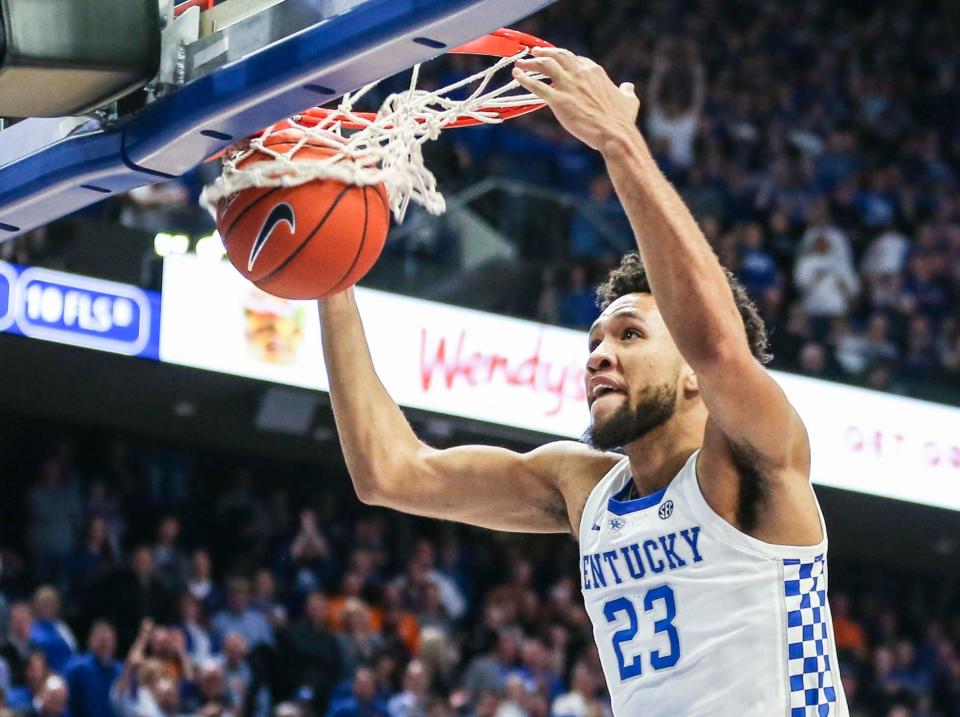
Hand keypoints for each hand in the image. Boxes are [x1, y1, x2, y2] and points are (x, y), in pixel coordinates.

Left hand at [513, 47, 639, 151]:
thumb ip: (627, 91)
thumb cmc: (622, 120)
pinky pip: (537, 86)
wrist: (614, 134)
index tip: (558, 62)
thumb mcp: (629, 101)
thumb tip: (628, 86)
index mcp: (595, 72)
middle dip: (545, 52)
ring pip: (545, 65)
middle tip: (535, 52)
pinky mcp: (558, 100)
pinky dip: (525, 79)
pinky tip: (516, 76)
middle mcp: (580, 73)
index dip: (565, 60)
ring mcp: (568, 86)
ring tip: (522, 63)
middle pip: (559, 55)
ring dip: (532, 62)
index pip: (576, 59)